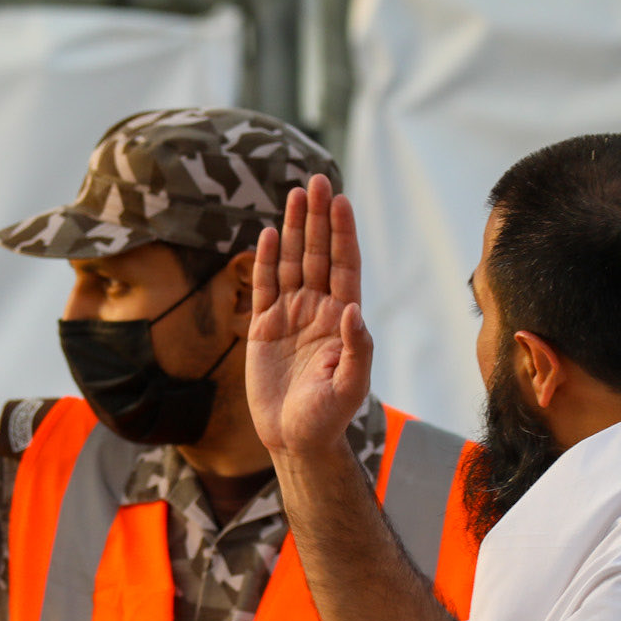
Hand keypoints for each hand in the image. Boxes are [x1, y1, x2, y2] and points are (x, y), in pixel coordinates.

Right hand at [246, 173, 372, 458]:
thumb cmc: (328, 418)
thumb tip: (352, 309)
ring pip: (293, 263)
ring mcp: (291, 316)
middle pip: (319, 254)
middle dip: (318, 218)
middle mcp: (318, 310)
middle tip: (317, 180)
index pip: (345, 265)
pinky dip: (267, 260)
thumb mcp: (351, 386)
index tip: (340, 201)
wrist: (295, 440)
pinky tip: (271, 234)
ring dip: (295, 229)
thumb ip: (356, 347)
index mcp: (343, 319)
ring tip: (296, 193)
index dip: (343, 233)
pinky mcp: (264, 328)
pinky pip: (264, 287)